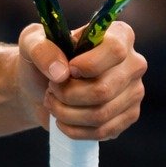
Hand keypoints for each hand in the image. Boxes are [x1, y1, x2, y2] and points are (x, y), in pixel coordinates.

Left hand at [16, 20, 145, 140]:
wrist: (40, 86)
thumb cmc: (42, 59)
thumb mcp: (31, 43)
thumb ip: (41, 49)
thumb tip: (61, 72)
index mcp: (118, 35)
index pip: (115, 50)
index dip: (88, 64)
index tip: (67, 69)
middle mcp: (133, 63)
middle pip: (104, 89)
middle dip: (68, 94)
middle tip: (52, 88)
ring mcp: (134, 92)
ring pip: (101, 113)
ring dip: (66, 112)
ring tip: (53, 102)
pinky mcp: (128, 117)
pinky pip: (103, 131)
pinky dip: (74, 128)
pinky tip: (61, 119)